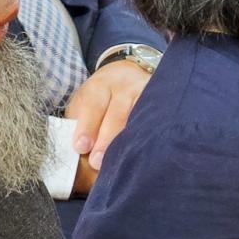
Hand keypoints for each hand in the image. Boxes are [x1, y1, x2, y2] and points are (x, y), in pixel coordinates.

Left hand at [62, 58, 152, 194]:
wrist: (128, 76)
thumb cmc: (101, 98)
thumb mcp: (85, 103)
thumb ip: (79, 124)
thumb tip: (77, 154)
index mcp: (101, 85)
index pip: (93, 105)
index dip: (87, 127)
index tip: (81, 147)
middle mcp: (125, 86)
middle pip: (117, 114)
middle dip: (107, 140)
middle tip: (98, 162)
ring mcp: (146, 92)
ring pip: (139, 118)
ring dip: (130, 141)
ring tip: (123, 161)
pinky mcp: (161, 100)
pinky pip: (155, 120)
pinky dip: (149, 136)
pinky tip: (145, 151)